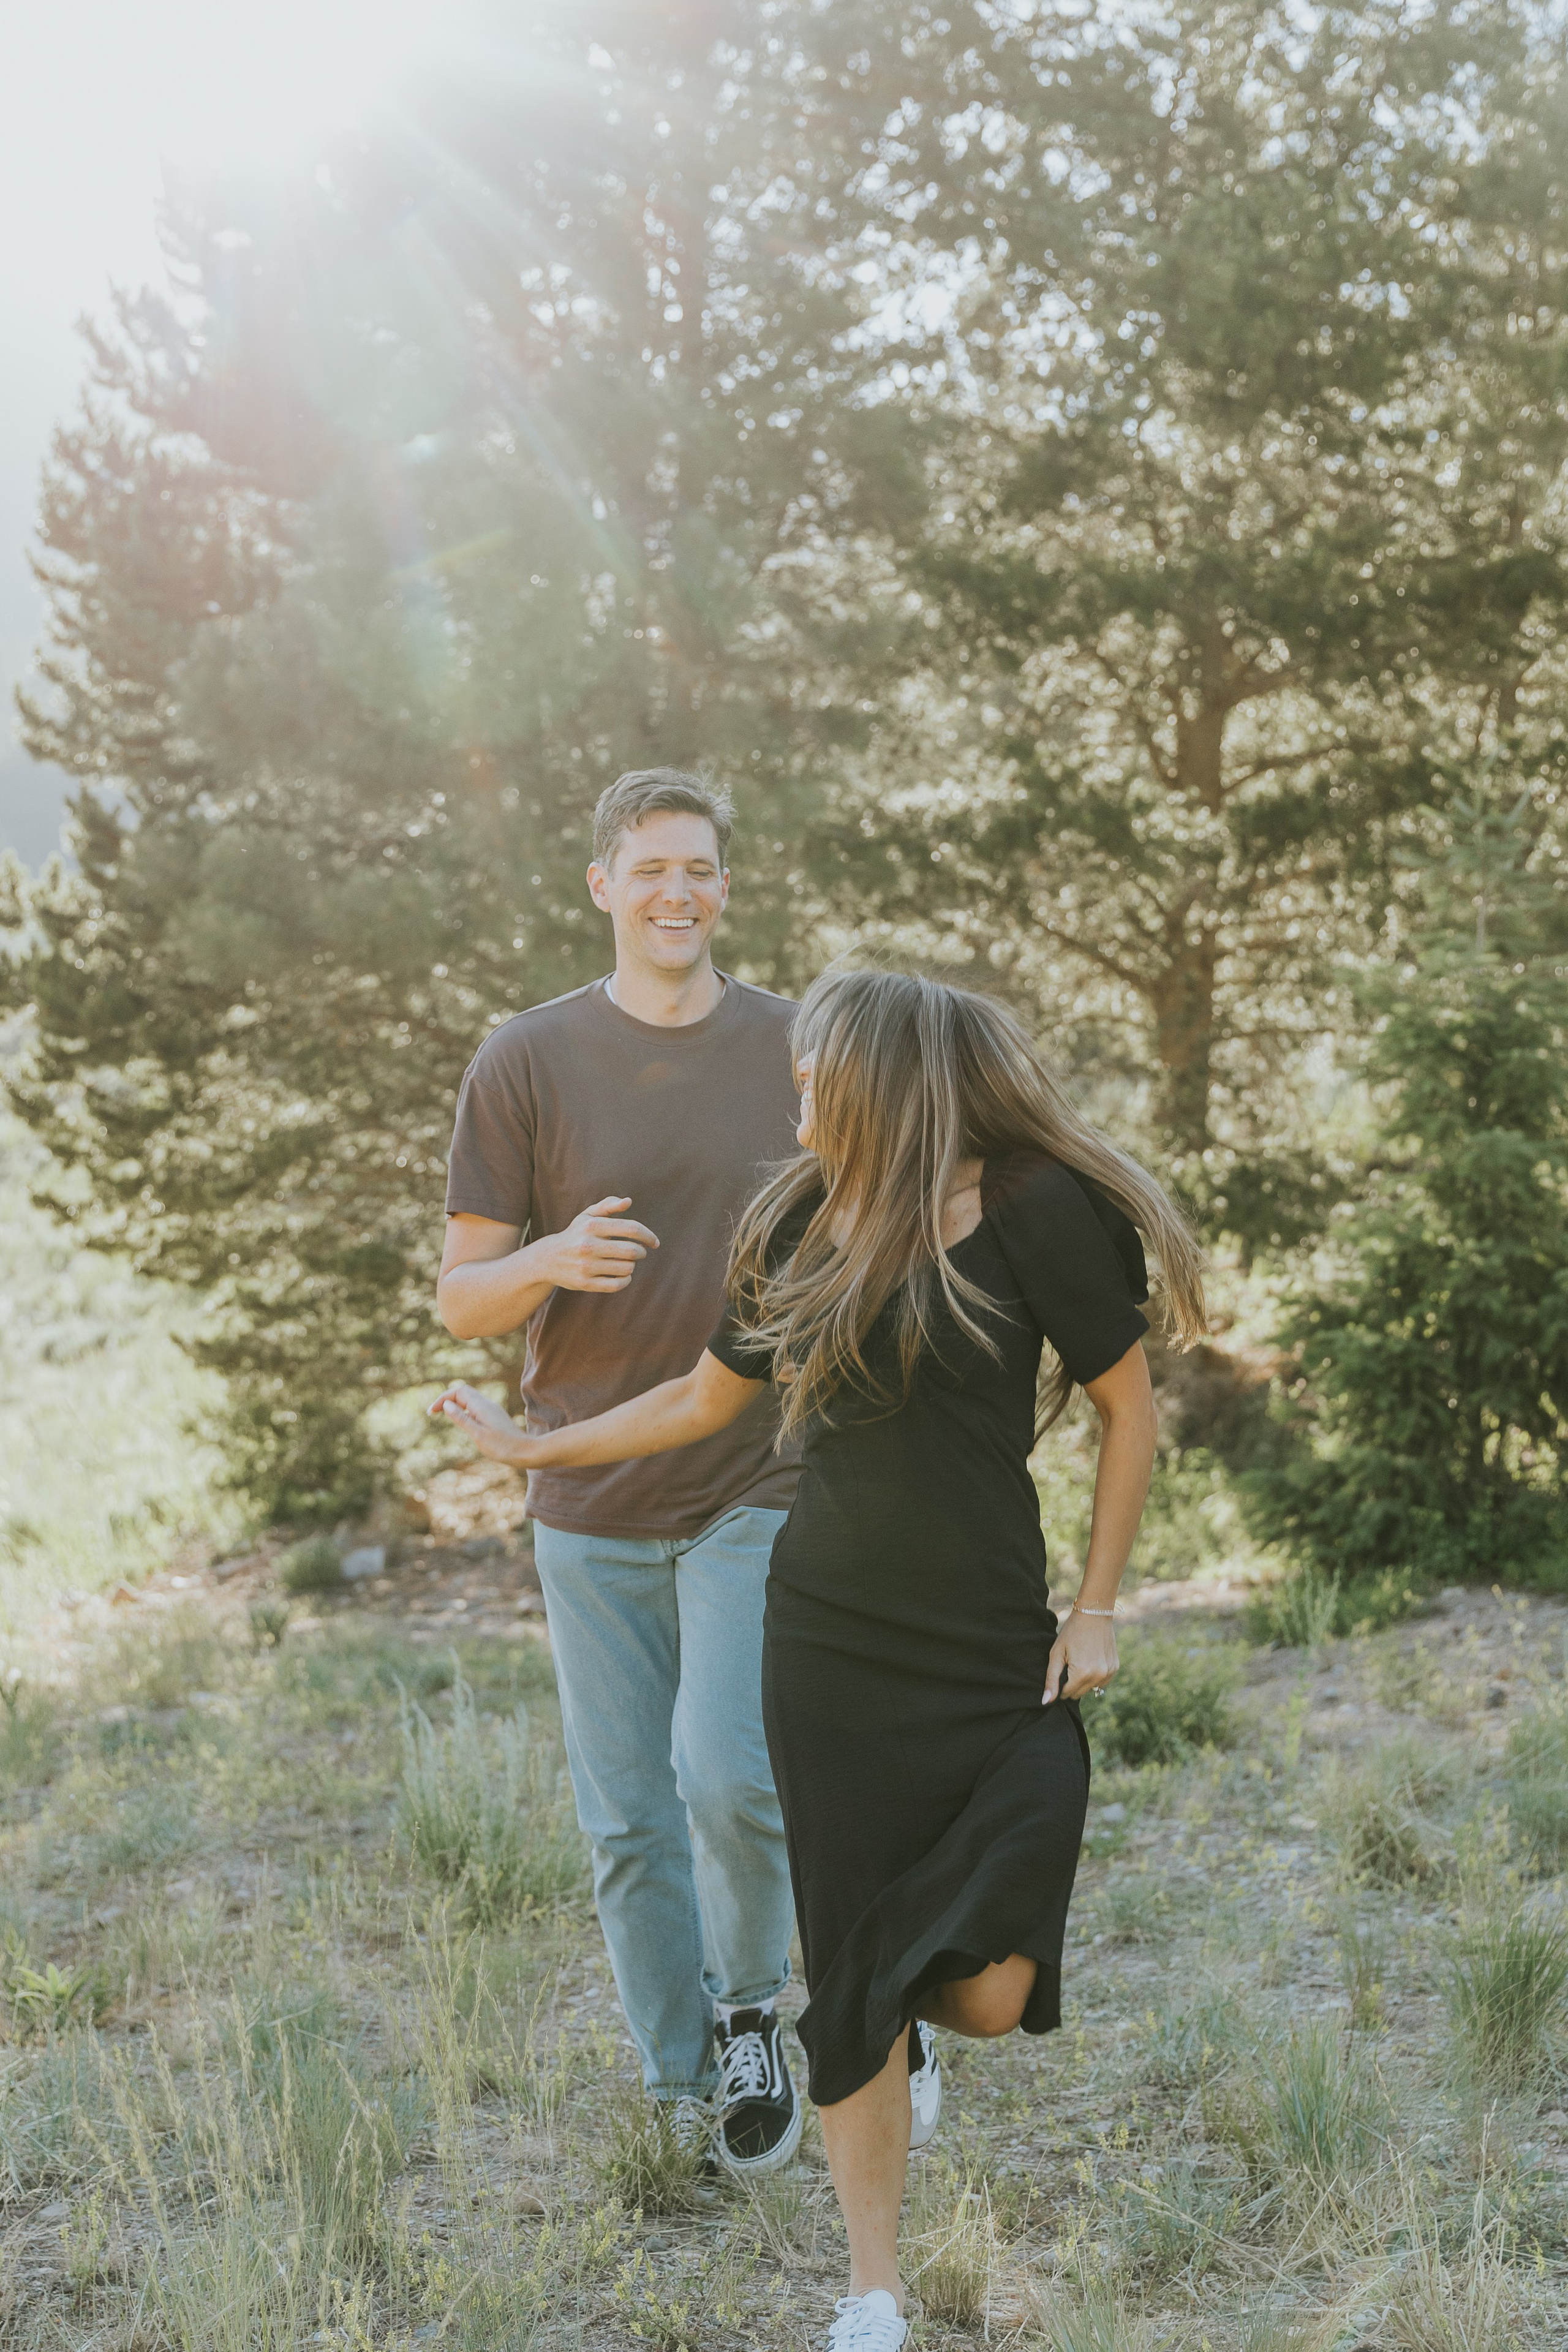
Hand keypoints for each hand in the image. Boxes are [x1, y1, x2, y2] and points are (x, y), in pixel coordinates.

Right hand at [428, 1382, 539, 1465]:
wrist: (525, 1452)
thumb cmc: (502, 1446)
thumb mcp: (477, 1434)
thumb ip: (462, 1418)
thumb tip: (447, 1404)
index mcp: (482, 1406)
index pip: (458, 1392)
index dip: (443, 1398)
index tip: (431, 1412)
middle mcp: (487, 1404)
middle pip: (463, 1392)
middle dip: (447, 1398)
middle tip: (433, 1412)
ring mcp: (491, 1410)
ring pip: (469, 1399)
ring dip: (455, 1404)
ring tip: (443, 1414)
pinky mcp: (494, 1417)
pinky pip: (475, 1407)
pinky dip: (463, 1410)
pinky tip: (461, 1421)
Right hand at [536, 1197, 658, 1293]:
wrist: (547, 1259)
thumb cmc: (574, 1235)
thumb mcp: (587, 1216)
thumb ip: (608, 1206)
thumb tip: (628, 1201)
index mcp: (592, 1225)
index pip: (631, 1229)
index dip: (648, 1236)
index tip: (654, 1242)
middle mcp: (588, 1245)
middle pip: (632, 1250)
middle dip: (641, 1252)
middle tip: (640, 1253)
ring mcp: (586, 1266)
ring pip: (627, 1268)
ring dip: (632, 1266)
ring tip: (627, 1262)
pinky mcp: (585, 1283)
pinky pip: (617, 1285)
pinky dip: (625, 1280)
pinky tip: (624, 1275)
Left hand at [1043, 1608, 1118, 1705]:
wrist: (1094, 1614)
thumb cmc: (1071, 1632)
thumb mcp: (1057, 1654)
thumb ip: (1051, 1680)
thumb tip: (1046, 1702)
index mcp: (1082, 1674)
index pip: (1066, 1694)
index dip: (1060, 1684)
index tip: (1061, 1669)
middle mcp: (1098, 1676)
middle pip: (1079, 1693)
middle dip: (1072, 1683)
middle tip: (1070, 1663)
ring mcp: (1109, 1673)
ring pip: (1091, 1689)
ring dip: (1084, 1680)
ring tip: (1081, 1660)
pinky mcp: (1115, 1668)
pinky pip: (1102, 1682)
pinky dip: (1095, 1676)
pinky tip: (1091, 1660)